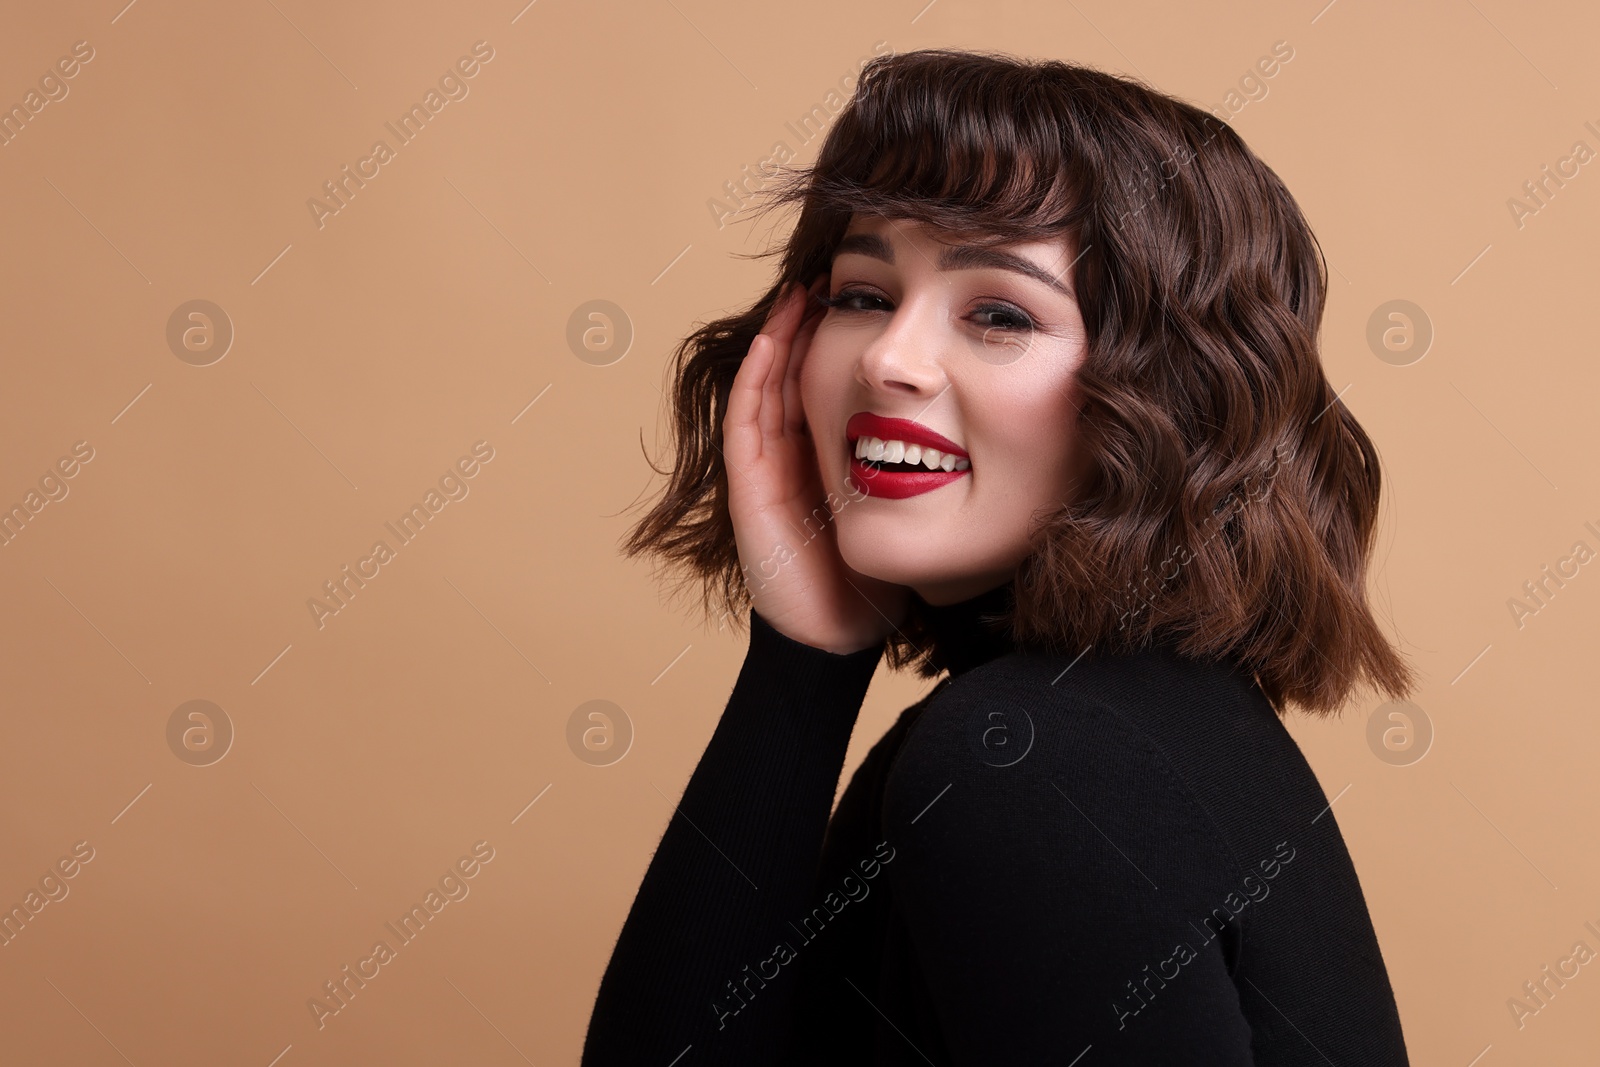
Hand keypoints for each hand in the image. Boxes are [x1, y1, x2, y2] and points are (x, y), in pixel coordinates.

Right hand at [721, 278, 909, 654]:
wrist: (842, 633)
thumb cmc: (875, 574)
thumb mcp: (906, 504)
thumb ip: (923, 466)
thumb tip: (972, 425)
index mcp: (823, 456)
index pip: (823, 381)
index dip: (836, 339)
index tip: (862, 296)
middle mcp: (790, 456)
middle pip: (791, 374)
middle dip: (807, 326)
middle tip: (830, 278)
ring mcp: (764, 470)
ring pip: (765, 387)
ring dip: (781, 338)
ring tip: (803, 293)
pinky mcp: (749, 488)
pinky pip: (748, 421)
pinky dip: (760, 377)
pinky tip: (780, 340)